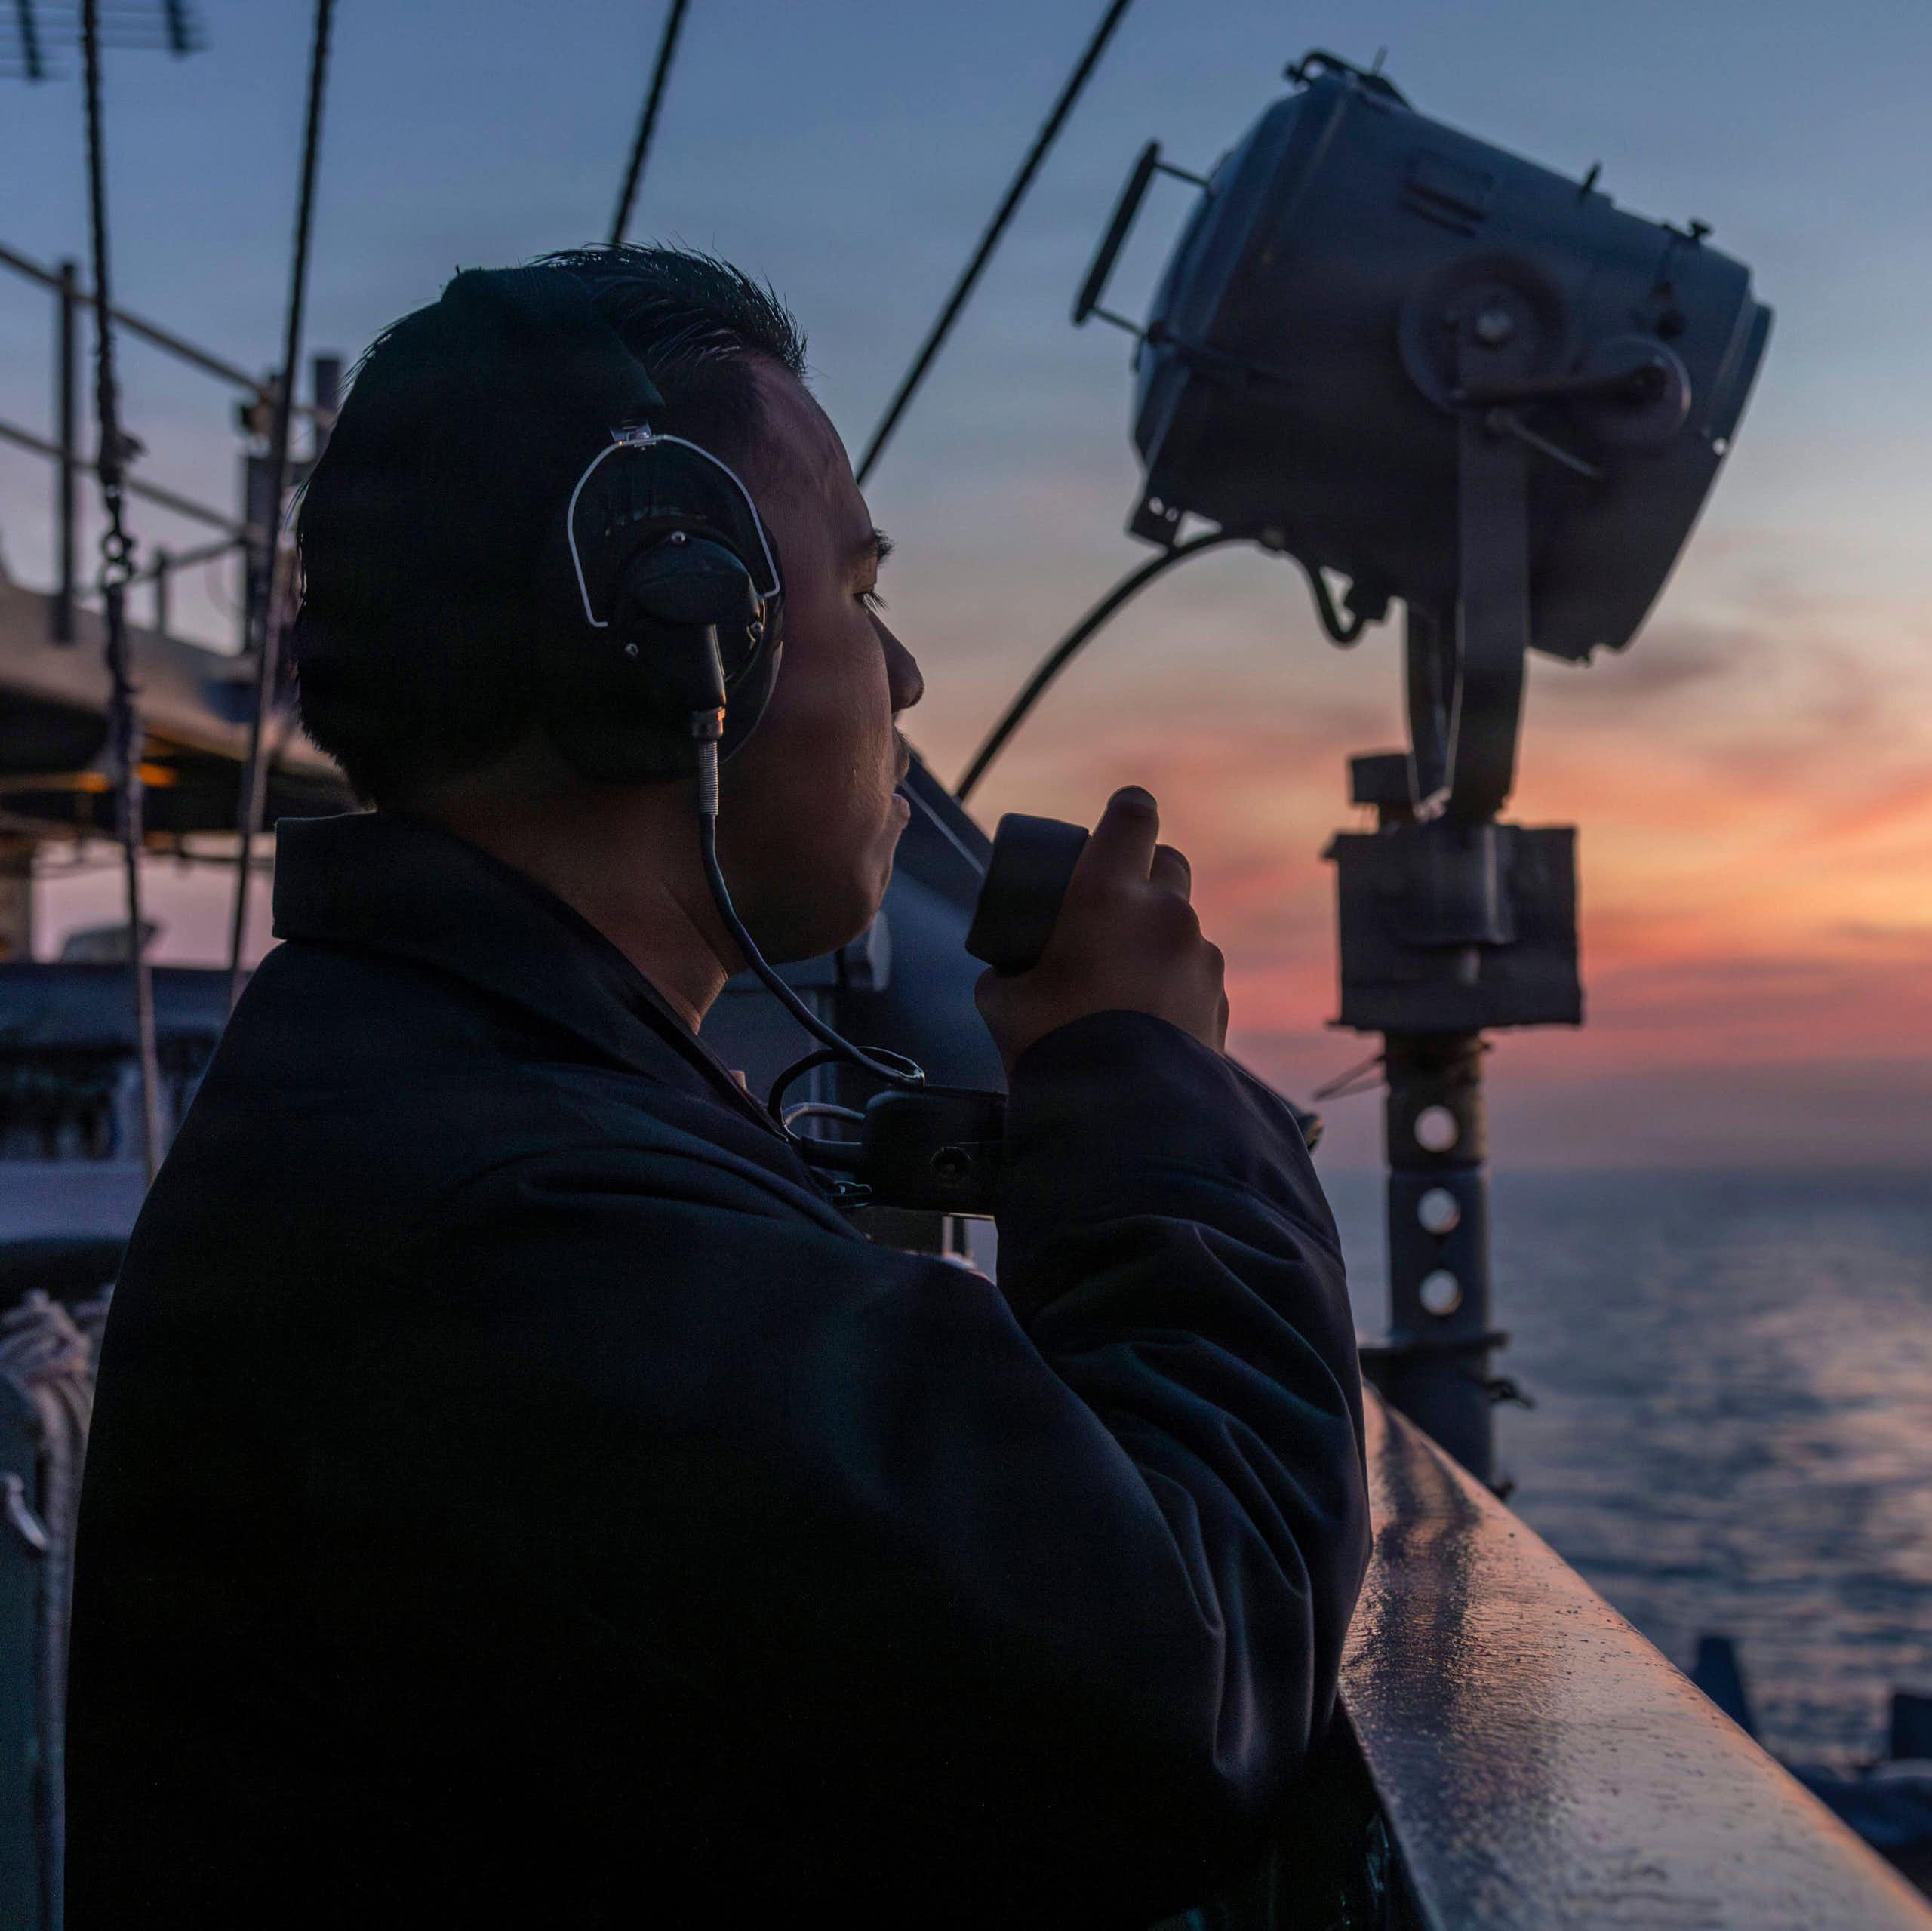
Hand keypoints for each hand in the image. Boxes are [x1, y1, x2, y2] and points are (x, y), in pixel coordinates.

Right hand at [976, 786, 1228, 1071]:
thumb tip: (1003, 974)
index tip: (1116, 824)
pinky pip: (1197, 972)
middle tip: (1115, 903)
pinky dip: (1176, 982)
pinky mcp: (1220, 999)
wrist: (1125, 1120)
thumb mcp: (1002, 1002)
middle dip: (1146, 871)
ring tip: (1126, 978)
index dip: (1125, 812)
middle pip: (1169, 860)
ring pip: (1185, 923)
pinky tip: (1149, 1018)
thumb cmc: (1056, 1050)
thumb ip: (1004, 972)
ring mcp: (1200, 956)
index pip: (1133, 814)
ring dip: (1160, 935)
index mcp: (1107, 895)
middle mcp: (1165, 914)